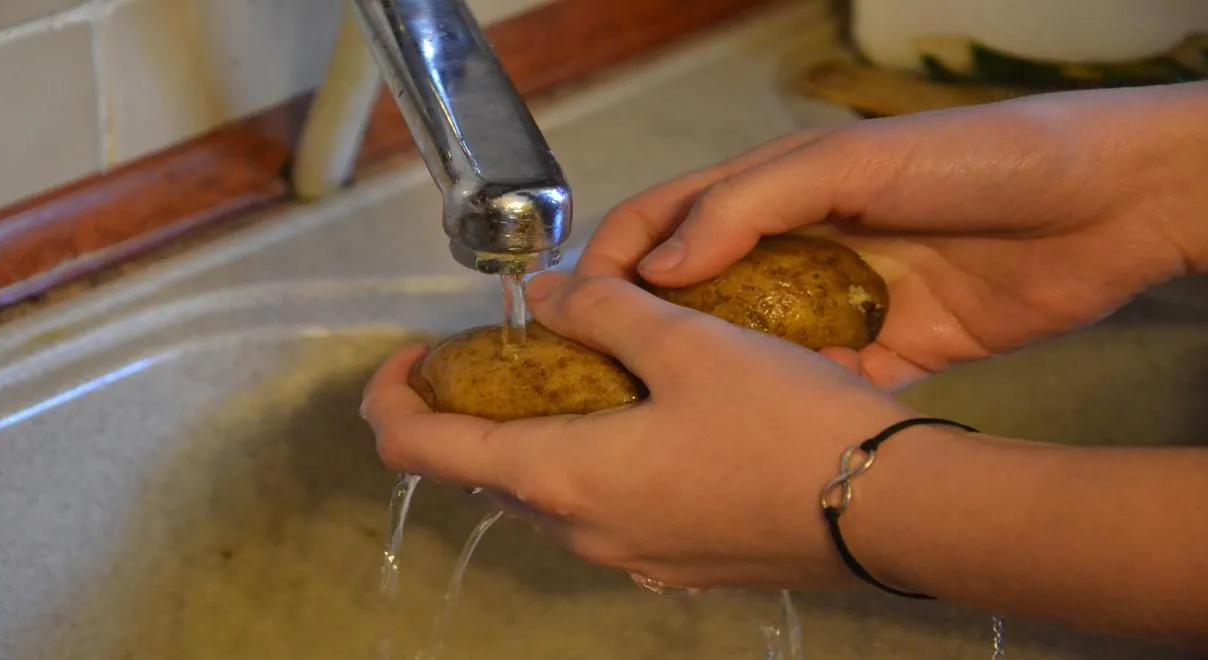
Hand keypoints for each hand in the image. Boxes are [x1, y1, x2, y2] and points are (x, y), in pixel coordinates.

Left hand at [361, 272, 943, 589]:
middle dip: (477, 408)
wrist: (894, 513)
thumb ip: (603, 308)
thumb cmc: (786, 426)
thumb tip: (546, 294)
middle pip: (485, 469)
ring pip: (548, 490)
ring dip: (539, 433)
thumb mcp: (688, 341)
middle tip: (516, 347)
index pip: (421, 447)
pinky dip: (593, 461)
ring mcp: (630, 556)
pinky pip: (604, 509)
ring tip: (586, 371)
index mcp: (561, 476)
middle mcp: (581, 531)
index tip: (410, 356)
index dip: (392, 398)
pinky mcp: (677, 562)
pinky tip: (647, 419)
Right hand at [576, 82, 1207, 389]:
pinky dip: (791, 404)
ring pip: (753, 345)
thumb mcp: (848, 161)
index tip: (573, 312)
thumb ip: (750, 205)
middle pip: (699, 291)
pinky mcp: (889, 349)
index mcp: (775, 188)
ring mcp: (839, 300)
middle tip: (602, 382)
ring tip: (662, 422)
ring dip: (713, 376)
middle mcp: (796, 245)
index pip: (668, 220)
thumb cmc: (974, 158)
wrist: (1103, 204)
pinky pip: (822, 383)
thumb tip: (658, 266)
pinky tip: (758, 434)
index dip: (615, 260)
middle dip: (647, 330)